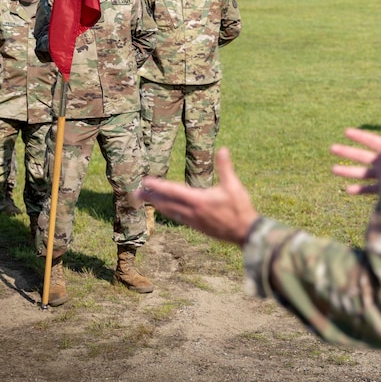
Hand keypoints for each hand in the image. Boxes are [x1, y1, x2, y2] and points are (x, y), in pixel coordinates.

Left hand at [134, 147, 257, 246]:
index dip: (157, 186)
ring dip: (158, 205)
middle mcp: (192, 211)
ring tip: (147, 200)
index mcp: (198, 200)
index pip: (172, 191)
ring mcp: (193, 221)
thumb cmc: (239, 208)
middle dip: (151, 197)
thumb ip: (225, 167)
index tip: (145, 181)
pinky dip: (169, 212)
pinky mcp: (197, 226)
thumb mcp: (233, 186)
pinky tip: (167, 211)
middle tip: (136, 193)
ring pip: (170, 212)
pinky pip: (178, 218)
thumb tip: (222, 149)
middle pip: (166, 203)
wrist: (245, 232)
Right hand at [330, 128, 380, 195]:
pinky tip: (348, 190)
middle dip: (347, 152)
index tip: (345, 132)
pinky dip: (360, 189)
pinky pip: (370, 188)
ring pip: (363, 173)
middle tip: (331, 148)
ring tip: (333, 169)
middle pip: (363, 156)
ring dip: (348, 171)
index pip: (373, 141)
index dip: (360, 136)